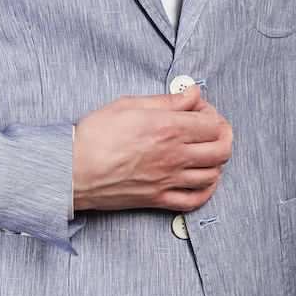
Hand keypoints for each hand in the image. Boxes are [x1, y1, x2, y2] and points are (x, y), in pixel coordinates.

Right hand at [72, 86, 232, 211]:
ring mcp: (168, 180)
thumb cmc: (94, 136)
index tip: (200, 111)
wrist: (72, 170)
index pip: (212, 124)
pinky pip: (195, 200)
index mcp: (168, 129)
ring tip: (206, 152)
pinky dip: (206, 190)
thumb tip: (190, 95)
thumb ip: (165, 101)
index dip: (212, 114)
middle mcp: (173, 156)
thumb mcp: (128, 104)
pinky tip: (203, 180)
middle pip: (221, 149)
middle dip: (224, 136)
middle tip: (213, 130)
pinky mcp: (158, 199)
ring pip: (213, 175)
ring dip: (217, 161)